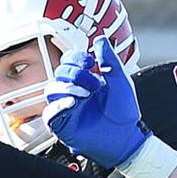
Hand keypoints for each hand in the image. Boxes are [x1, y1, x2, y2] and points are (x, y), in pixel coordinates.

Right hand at [43, 36, 151, 167]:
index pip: (69, 61)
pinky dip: (58, 106)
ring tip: (86, 95)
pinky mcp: (62, 125)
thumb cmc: (124, 113)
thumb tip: (100, 40)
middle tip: (94, 84)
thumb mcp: (120, 82)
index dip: (76, 58)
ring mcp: (66, 108)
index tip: (90, 61)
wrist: (127, 138)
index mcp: (85, 80)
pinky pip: (49, 113)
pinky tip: (72, 104)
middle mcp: (73, 92)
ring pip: (51, 90)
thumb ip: (110, 61)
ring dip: (67, 88)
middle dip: (75, 74)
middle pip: (59, 73)